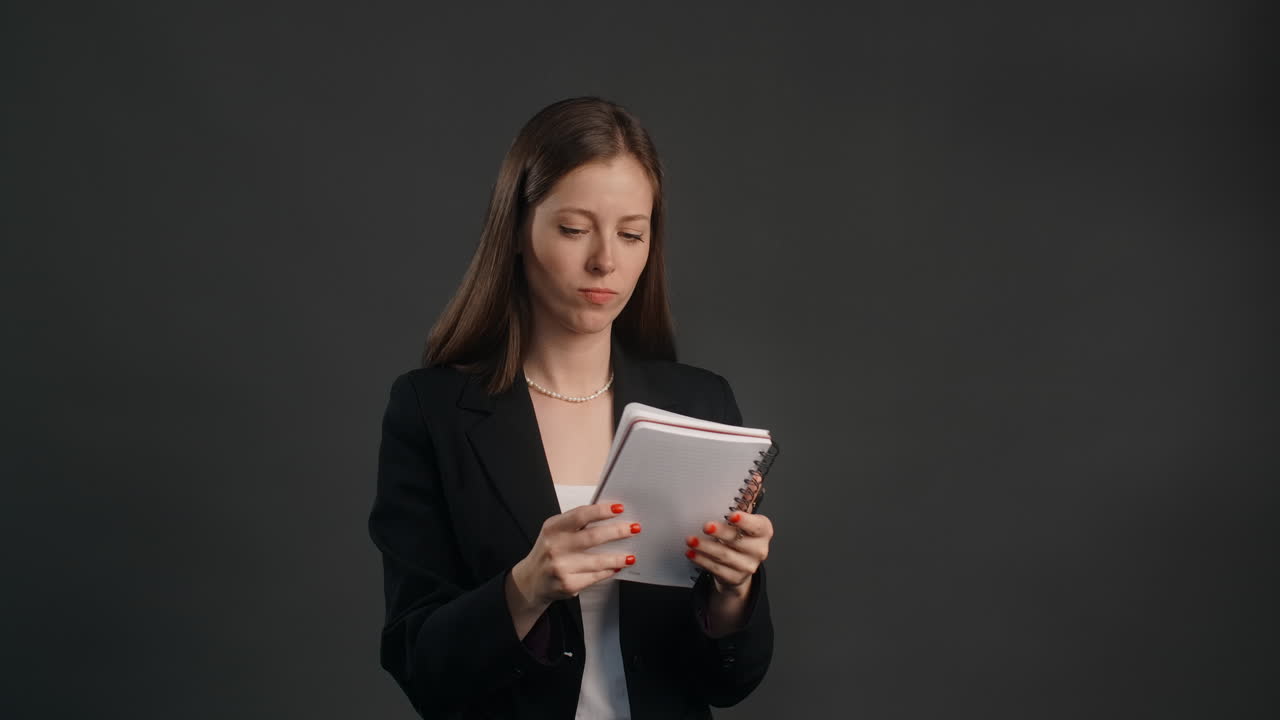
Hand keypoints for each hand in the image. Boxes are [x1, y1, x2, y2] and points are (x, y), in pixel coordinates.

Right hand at [510, 502, 639, 610]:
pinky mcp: (568, 585)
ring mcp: (561, 567)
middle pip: (593, 537)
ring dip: (618, 557)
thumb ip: (576, 523)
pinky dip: (608, 571)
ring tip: (630, 555)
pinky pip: (595, 576)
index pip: (580, 515)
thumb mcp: (555, 531)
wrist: (531, 580)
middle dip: (617, 532)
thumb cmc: (549, 550)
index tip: (619, 508)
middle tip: (633, 528)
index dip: (602, 511)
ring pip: (598, 561)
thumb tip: (608, 514)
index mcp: (553, 528)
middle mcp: (555, 547)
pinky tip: (616, 567)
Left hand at [685, 502, 772, 596]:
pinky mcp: (735, 577)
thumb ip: (734, 512)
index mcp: (763, 531)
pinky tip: (692, 554)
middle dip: (721, 533)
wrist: (740, 563)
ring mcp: (748, 566)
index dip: (745, 521)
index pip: (758, 526)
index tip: (731, 515)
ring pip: (725, 556)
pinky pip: (716, 569)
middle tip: (706, 526)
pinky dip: (702, 560)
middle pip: (738, 541)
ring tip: (691, 540)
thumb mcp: (740, 522)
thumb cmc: (738, 535)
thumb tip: (721, 497)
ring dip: (706, 547)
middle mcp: (759, 550)